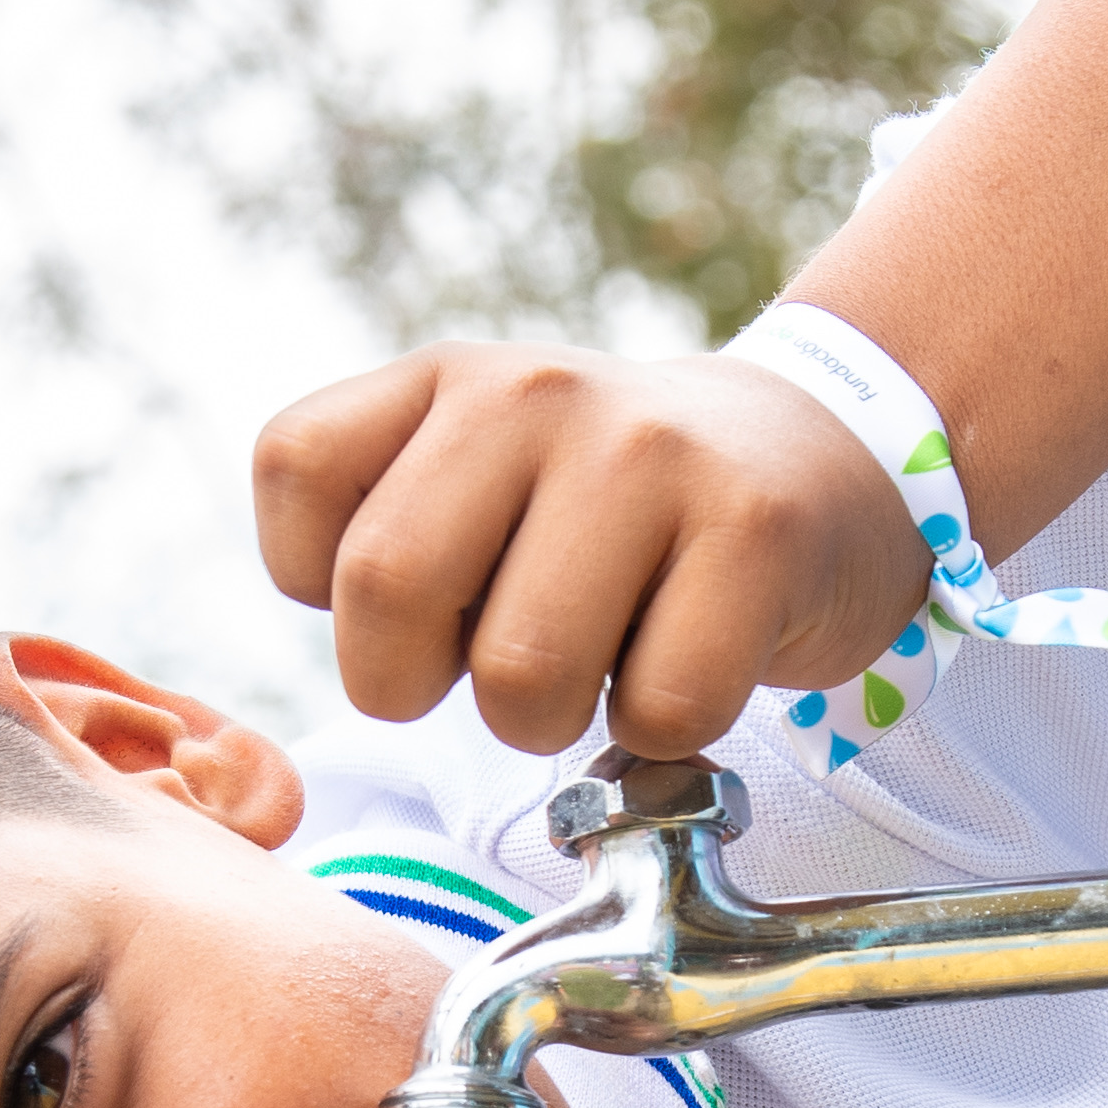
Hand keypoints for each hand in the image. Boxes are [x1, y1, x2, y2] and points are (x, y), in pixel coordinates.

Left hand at [249, 344, 929, 756]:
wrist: (813, 467)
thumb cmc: (609, 520)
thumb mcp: (476, 479)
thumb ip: (381, 536)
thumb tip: (365, 657)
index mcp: (443, 378)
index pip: (294, 473)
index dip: (330, 585)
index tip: (423, 594)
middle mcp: (534, 390)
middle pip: (388, 590)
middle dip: (418, 683)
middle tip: (492, 666)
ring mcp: (650, 450)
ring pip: (521, 677)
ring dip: (552, 721)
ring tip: (604, 654)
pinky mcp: (756, 528)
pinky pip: (659, 707)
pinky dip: (664, 730)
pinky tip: (690, 654)